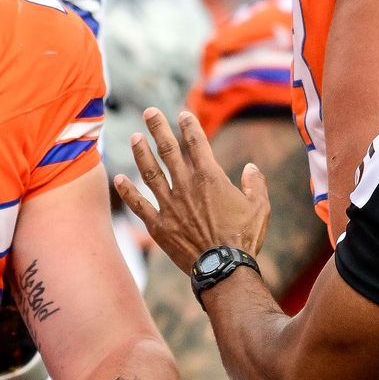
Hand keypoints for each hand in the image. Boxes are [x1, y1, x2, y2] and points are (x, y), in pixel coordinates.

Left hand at [113, 108, 270, 273]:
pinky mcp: (158, 224)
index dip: (189, 126)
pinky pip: (138, 204)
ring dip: (140, 153)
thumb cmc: (244, 238)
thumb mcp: (260, 207)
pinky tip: (117, 179)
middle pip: (169, 151)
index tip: (182, 114)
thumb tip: (250, 168)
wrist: (223, 267)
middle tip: (149, 112)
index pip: (197, 144)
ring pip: (149, 172)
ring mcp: (169, 205)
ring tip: (134, 137)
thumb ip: (255, 184)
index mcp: (210, 178)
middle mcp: (186, 186)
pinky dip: (127, 191)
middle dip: (158, 129)